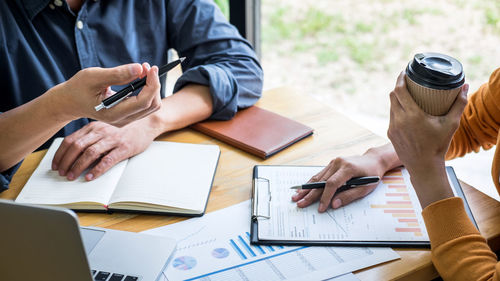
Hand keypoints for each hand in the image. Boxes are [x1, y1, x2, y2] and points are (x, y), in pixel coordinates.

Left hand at [51, 120, 156, 180]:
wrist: (147, 123)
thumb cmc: (124, 128)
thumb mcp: (104, 128)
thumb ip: (91, 137)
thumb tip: (74, 154)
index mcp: (93, 127)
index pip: (70, 140)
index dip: (60, 154)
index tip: (55, 165)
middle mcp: (100, 131)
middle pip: (77, 147)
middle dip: (66, 162)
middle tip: (61, 173)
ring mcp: (112, 139)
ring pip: (89, 153)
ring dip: (78, 166)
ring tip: (72, 176)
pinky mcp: (124, 147)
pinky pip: (107, 160)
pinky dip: (97, 170)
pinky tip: (90, 177)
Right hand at [54, 62, 161, 126]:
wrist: (70, 102)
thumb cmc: (78, 88)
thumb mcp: (94, 77)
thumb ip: (117, 74)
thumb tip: (139, 68)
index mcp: (113, 114)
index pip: (143, 102)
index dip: (152, 85)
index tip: (152, 68)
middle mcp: (122, 120)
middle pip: (152, 105)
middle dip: (154, 85)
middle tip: (147, 67)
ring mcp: (126, 119)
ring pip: (151, 106)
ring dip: (152, 87)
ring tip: (143, 70)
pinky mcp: (127, 115)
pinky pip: (145, 105)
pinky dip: (147, 91)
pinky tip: (140, 78)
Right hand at [292, 148, 390, 212]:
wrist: (373, 160)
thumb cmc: (372, 174)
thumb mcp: (366, 188)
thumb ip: (349, 196)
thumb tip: (334, 204)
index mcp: (348, 168)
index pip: (332, 184)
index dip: (325, 197)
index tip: (321, 208)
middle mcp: (338, 163)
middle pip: (321, 181)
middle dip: (309, 194)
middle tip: (300, 203)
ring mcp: (334, 162)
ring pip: (317, 177)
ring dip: (306, 188)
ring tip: (296, 196)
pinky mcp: (332, 164)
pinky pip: (320, 174)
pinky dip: (311, 183)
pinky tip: (303, 188)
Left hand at [387, 72, 467, 206]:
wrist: (424, 166)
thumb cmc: (438, 145)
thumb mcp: (451, 124)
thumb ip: (459, 104)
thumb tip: (465, 87)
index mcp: (412, 115)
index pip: (399, 90)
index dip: (399, 78)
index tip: (404, 72)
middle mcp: (399, 119)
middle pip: (393, 95)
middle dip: (398, 86)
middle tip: (406, 80)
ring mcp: (392, 127)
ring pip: (391, 106)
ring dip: (397, 98)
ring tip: (405, 93)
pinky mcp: (390, 133)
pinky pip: (392, 117)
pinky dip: (397, 110)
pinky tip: (403, 109)